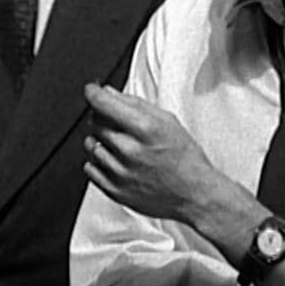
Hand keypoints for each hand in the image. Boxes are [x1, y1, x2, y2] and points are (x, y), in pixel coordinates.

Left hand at [83, 83, 238, 226]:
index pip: (103, 104)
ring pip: (91, 145)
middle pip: (95, 123)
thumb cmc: (185, 158)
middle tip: (116, 122)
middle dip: (101, 116)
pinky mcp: (115, 191)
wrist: (194, 194)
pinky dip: (97, 161)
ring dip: (99, 139)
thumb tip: (109, 92)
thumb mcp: (168, 122)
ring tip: (119, 143)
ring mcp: (121, 173)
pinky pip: (89, 168)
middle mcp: (130, 151)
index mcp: (145, 129)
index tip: (92, 91)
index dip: (93, 93)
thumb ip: (135, 104)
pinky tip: (114, 159)